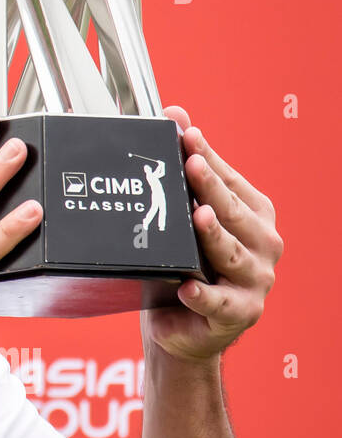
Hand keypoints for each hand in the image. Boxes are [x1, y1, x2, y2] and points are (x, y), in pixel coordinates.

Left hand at [140, 105, 282, 362]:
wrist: (181, 324)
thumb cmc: (184, 264)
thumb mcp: (183, 218)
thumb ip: (186, 170)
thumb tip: (175, 113)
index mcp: (254, 215)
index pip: (229, 180)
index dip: (206, 155)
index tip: (186, 134)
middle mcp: (263, 244)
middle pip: (233, 212)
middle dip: (210, 188)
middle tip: (190, 165)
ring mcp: (255, 280)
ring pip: (231, 254)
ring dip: (214, 236)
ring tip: (197, 217)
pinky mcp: (240, 314)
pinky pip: (219, 304)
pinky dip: (203, 296)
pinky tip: (186, 288)